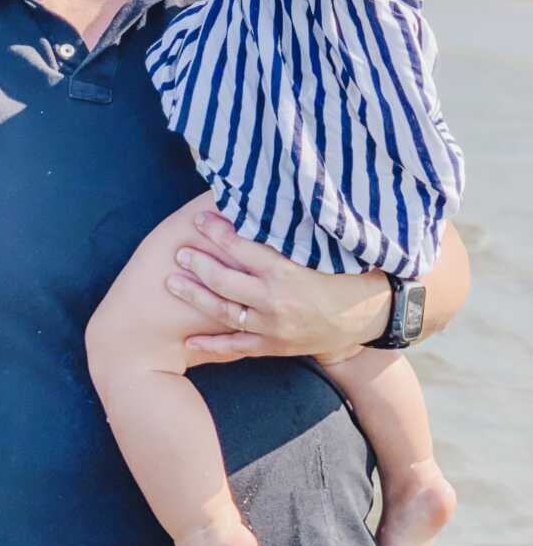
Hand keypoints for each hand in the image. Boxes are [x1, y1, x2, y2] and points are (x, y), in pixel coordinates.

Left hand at [166, 210, 390, 362]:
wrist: (373, 313)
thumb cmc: (348, 270)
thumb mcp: (322, 246)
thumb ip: (290, 229)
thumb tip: (262, 198)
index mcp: (286, 271)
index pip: (241, 246)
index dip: (217, 231)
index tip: (199, 218)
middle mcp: (275, 300)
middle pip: (224, 281)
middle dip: (198, 264)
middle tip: (179, 251)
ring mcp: (274, 326)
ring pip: (225, 312)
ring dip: (196, 297)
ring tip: (172, 282)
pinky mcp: (275, 346)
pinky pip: (238, 346)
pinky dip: (213, 344)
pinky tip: (189, 340)